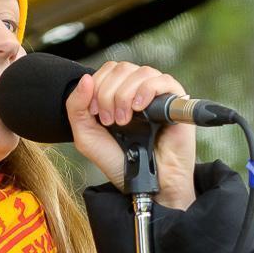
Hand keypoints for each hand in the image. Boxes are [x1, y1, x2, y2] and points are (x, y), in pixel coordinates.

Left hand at [64, 61, 197, 208]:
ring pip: (140, 72)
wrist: (146, 184)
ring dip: (124, 94)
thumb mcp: (86, 136)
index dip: (97, 86)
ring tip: (124, 120)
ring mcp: (158, 95)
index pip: (107, 70)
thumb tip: (86, 78)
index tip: (96, 114)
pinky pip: (163, 80)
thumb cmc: (121, 163)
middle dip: (108, 93)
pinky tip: (139, 107)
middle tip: (110, 121)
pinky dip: (147, 89)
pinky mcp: (177, 102)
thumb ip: (76, 107)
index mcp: (119, 94)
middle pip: (121, 68)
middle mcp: (138, 91)